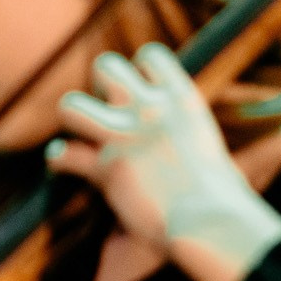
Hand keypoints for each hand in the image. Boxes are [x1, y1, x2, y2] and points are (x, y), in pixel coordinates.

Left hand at [48, 44, 280, 280]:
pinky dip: (59, 159)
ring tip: (82, 133)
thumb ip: (186, 136)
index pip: (151, 56)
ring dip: (73, 117)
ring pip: (71, 105)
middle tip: (109, 113)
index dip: (139, 70)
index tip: (139, 90)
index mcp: (183, 100)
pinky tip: (62, 164)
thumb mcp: (209, 149)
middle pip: (105, 67)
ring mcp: (126, 136)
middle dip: (100, 87)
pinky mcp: (107, 168)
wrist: (211, 223)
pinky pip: (63, 154)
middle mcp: (151, 109)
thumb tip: (180, 146)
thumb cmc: (221, 199)